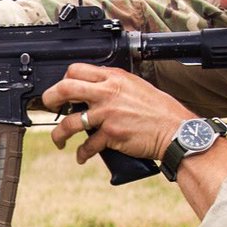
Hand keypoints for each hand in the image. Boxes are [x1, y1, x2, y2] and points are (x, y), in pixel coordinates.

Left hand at [42, 64, 192, 164]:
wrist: (176, 131)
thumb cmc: (160, 111)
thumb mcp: (136, 87)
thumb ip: (115, 86)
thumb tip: (95, 91)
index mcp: (114, 78)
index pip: (77, 70)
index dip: (63, 79)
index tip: (62, 90)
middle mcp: (108, 93)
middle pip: (65, 88)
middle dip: (50, 99)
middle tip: (50, 106)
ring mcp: (107, 114)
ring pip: (70, 123)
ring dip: (59, 134)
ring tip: (59, 140)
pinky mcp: (111, 135)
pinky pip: (87, 145)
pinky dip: (82, 153)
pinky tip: (81, 156)